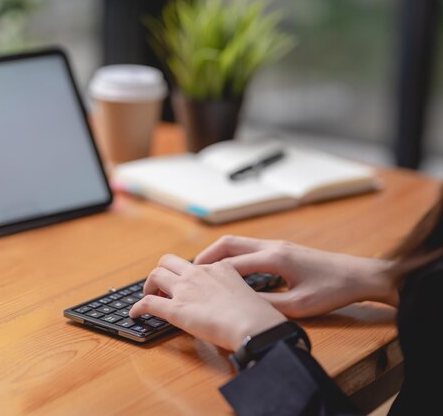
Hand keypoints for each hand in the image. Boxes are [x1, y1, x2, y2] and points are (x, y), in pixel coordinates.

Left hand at [129, 254, 286, 351]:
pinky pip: (148, 303)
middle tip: (162, 286)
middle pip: (169, 260)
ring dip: (148, 285)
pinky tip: (135, 314)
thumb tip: (230, 301)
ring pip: (155, 274)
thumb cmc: (258, 316)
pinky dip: (137, 308)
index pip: (196, 264)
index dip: (187, 274)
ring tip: (149, 295)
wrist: (254, 326)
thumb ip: (234, 289)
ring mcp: (185, 290)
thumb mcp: (249, 291)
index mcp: (219, 268)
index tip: (186, 283)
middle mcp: (199, 273)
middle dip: (162, 271)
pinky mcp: (176, 309)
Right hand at [194, 236, 397, 317]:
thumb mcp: (299, 306)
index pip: (232, 262)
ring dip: (219, 253)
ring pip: (238, 243)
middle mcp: (272, 246)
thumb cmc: (332, 290)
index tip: (192, 281)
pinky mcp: (282, 249)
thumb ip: (267, 305)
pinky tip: (229, 270)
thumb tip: (240, 306)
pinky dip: (232, 255)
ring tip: (204, 269)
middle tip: (190, 271)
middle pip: (230, 243)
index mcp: (274, 258)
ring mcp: (277, 245)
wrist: (359, 275)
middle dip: (207, 255)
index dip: (210, 272)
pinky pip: (249, 247)